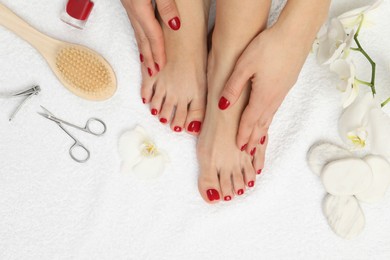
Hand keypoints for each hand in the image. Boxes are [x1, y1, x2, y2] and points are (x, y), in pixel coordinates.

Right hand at [121, 0, 179, 75]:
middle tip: (152, 73)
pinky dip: (139, 36)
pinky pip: (134, 24)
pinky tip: (141, 38)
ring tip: (146, 62)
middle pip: (142, 38)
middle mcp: (132, 9)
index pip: (152, 35)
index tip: (161, 67)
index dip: (158, 52)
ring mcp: (128, 4)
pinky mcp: (127, 0)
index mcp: (140, 7)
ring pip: (136, 32)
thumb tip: (175, 25)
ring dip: (142, 48)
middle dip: (148, 57)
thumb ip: (166, 5)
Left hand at [218, 26, 310, 152]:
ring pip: (269, 118)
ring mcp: (281, 93)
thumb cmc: (269, 46)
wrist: (296, 34)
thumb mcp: (245, 65)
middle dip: (253, 139)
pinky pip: (274, 110)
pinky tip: (266, 118)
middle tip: (248, 152)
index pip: (249, 121)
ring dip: (262, 132)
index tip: (238, 147)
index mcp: (262, 97)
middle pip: (261, 124)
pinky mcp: (285, 86)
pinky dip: (268, 120)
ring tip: (256, 142)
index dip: (243, 135)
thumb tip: (222, 105)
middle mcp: (274, 99)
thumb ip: (233, 87)